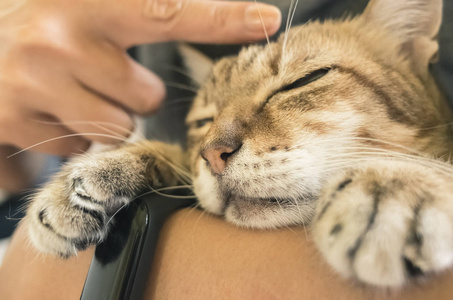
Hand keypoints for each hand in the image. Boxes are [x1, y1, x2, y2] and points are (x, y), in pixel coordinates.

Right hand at [0, 0, 280, 190]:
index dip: (224, 17)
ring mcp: (33, 85)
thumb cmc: (32, 22)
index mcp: (84, 1)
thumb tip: (180, 14)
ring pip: (115, 128)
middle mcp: (59, 40)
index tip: (268, 20)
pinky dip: (67, 133)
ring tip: (66, 89)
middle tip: (94, 70)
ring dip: (101, 114)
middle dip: (129, 91)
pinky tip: (42, 107)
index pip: (170, 10)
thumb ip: (136, 11)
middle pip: (147, 96)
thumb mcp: (80, 5)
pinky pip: (75, 148)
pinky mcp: (12, 123)